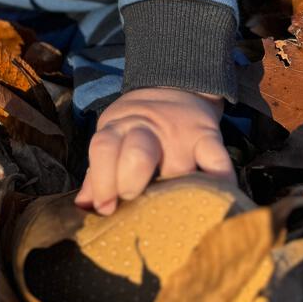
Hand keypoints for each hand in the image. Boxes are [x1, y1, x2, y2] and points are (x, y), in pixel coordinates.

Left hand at [73, 86, 233, 215]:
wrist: (174, 85)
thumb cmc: (138, 126)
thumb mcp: (112, 136)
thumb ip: (98, 173)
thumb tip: (82, 208)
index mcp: (119, 128)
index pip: (104, 148)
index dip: (101, 180)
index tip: (104, 208)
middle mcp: (149, 130)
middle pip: (137, 154)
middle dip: (131, 182)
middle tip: (133, 201)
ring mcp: (181, 135)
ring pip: (178, 164)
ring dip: (174, 194)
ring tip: (169, 215)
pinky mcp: (208, 136)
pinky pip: (218, 161)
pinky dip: (220, 181)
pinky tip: (217, 202)